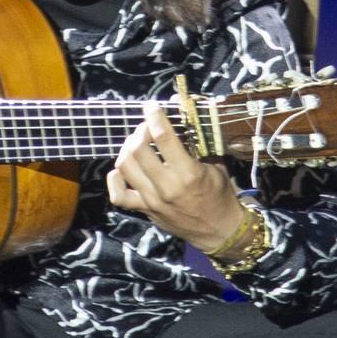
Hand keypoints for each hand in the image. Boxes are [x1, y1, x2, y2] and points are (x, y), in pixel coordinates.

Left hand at [106, 101, 245, 251]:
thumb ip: (199, 138)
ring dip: (128, 149)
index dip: (155, 116)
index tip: (152, 107)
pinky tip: (122, 170)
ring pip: (125, 167)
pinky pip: (118, 195)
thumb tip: (182, 109)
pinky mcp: (145, 210)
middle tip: (147, 127)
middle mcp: (167, 187)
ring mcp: (153, 201)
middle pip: (138, 149)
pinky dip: (115, 179)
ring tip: (137, 143)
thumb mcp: (216, 164)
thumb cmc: (220, 194)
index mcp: (188, 173)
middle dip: (140, 131)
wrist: (219, 230)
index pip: (163, 136)